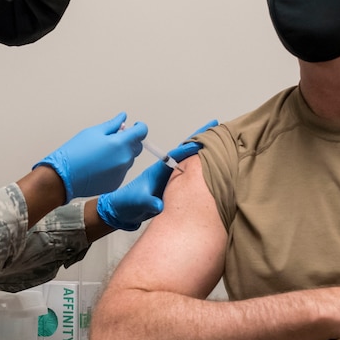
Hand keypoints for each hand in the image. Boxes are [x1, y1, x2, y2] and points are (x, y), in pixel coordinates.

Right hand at [35, 112, 146, 202]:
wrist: (64, 177)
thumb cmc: (76, 152)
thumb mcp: (93, 132)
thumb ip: (112, 125)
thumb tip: (123, 119)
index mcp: (121, 143)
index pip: (142, 132)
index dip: (139, 127)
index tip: (134, 126)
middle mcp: (125, 159)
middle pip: (137, 147)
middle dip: (130, 141)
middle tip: (113, 139)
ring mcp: (121, 173)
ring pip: (128, 160)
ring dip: (122, 154)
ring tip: (102, 154)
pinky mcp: (116, 183)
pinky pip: (121, 172)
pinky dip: (115, 167)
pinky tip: (100, 166)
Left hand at [95, 120, 217, 230]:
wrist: (120, 213)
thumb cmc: (126, 205)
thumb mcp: (136, 203)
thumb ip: (148, 203)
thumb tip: (159, 205)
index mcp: (156, 171)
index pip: (175, 156)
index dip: (189, 148)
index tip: (204, 140)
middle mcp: (164, 172)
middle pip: (185, 153)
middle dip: (200, 140)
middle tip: (215, 127)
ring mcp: (168, 179)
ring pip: (188, 163)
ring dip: (202, 152)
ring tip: (218, 142)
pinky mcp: (171, 188)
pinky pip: (188, 176)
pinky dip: (200, 169)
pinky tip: (210, 167)